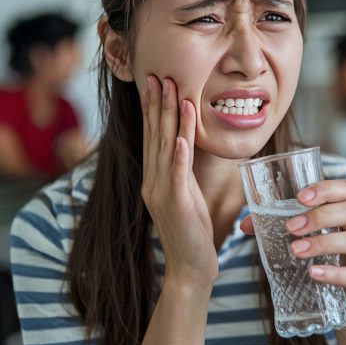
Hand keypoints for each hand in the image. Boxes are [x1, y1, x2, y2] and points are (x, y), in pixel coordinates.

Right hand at [141, 75, 217, 291]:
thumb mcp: (186, 193)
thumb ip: (182, 170)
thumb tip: (184, 143)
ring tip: (174, 94)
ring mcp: (162, 193)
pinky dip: (179, 156)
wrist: (190, 269)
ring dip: (170, 120)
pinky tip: (182, 139)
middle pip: (155, 136)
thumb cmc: (192, 231)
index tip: (155, 82)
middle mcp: (153, 182)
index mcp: (154, 178)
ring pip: (166, 149)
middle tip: (159, 75)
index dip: (153, 108)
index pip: (153, 136)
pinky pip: (177, 176)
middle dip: (158, 104)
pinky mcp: (177, 205)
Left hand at [240, 179, 345, 331]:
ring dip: (323, 243)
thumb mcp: (309, 243)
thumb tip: (245, 224)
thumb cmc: (327, 264)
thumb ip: (279, 230)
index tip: (300, 197)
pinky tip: (313, 273)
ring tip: (296, 250)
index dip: (326, 189)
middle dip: (319, 217)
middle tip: (290, 228)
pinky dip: (334, 273)